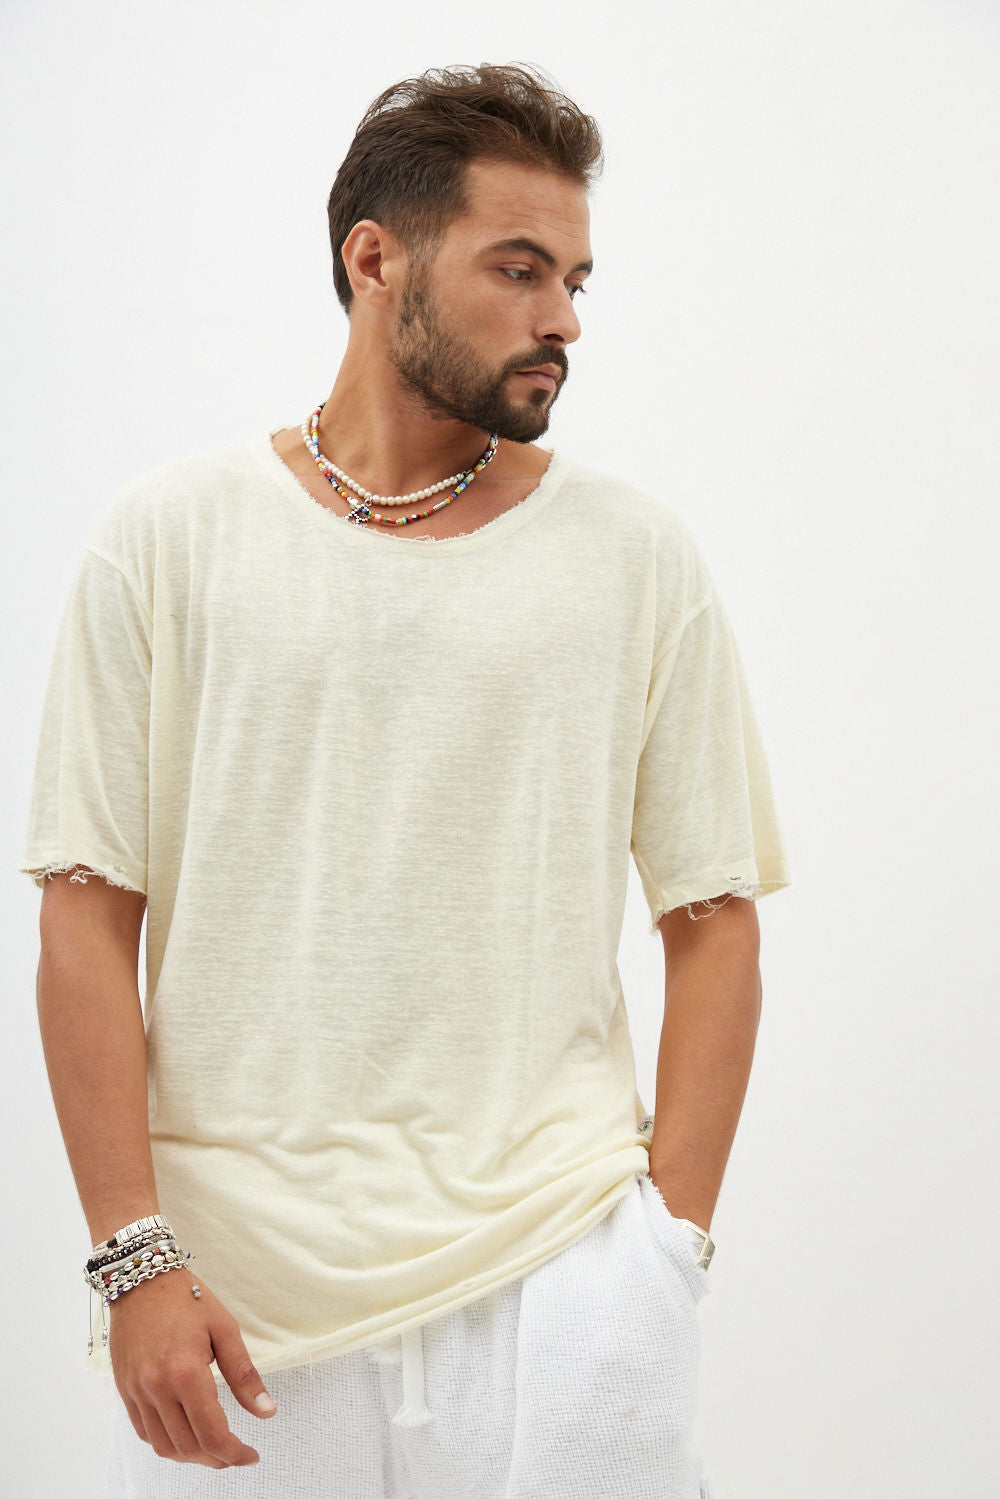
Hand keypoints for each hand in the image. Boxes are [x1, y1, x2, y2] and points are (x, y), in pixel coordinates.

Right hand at [108, 1267, 275, 1467]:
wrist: (141, 1279)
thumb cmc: (186, 1298)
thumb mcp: (224, 1329)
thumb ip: (244, 1375)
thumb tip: (266, 1412)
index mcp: (186, 1373)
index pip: (212, 1434)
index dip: (234, 1453)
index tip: (251, 1456)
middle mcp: (157, 1388)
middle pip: (188, 1447)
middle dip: (216, 1459)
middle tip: (236, 1454)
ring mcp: (137, 1391)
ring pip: (164, 1446)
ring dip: (191, 1456)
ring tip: (213, 1449)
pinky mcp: (125, 1389)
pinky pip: (144, 1432)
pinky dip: (166, 1443)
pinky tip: (185, 1434)